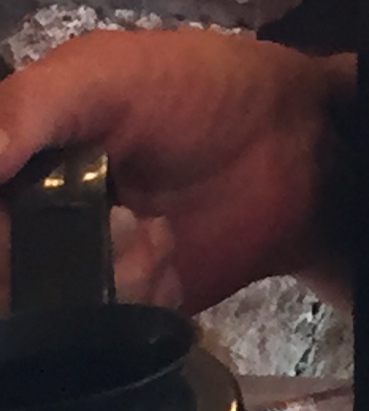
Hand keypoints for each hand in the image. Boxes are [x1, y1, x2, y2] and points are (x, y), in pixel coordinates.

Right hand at [0, 27, 356, 313]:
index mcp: (11, 158)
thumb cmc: (198, 91)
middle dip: (46, 252)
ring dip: (103, 274)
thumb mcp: (107, 73)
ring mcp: (70, 270)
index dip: (4, 227)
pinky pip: (89, 336)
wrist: (297, 147)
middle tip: (122, 216)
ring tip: (156, 233)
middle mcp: (26, 220)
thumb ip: (26, 107)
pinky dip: (131, 300)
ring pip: (35, 312)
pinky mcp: (115, 310)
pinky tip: (167, 260)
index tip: (28, 223)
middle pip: (2, 268)